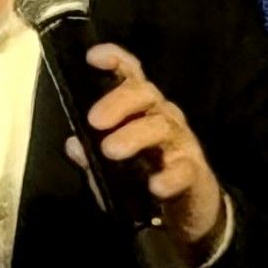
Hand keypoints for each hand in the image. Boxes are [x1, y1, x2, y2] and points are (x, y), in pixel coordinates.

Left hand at [77, 41, 226, 254]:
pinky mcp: (194, 172)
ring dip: (135, 135)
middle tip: (95, 121)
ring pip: (162, 126)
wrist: (190, 209)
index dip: (116, 61)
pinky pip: (183, 170)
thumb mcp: (112, 168)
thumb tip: (73, 144)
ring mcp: (181, 143)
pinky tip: (155, 185)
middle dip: (119, 102)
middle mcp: (163, 117)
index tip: (93, 57)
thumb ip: (92, 156)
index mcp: (142, 110)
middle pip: (146, 94)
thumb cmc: (146, 176)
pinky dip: (169, 176)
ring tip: (110, 150)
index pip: (132, 76)